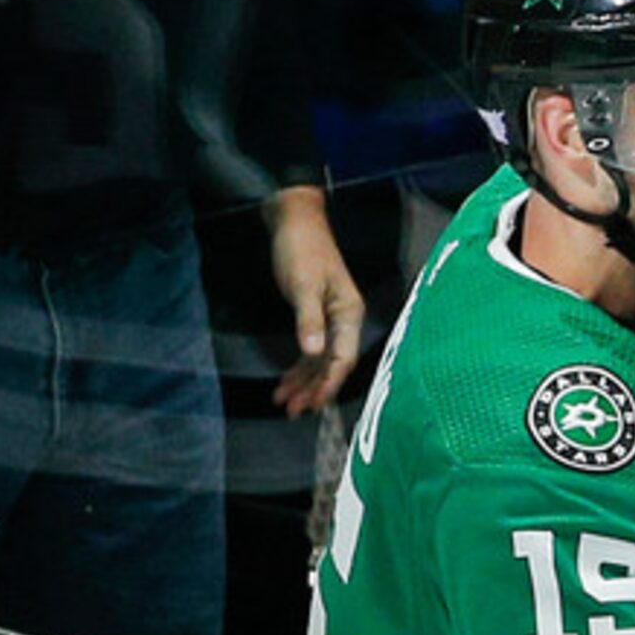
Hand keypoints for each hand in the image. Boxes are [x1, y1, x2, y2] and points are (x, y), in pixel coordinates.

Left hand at [264, 186, 366, 414]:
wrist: (296, 222)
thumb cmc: (303, 250)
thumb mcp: (304, 285)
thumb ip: (308, 320)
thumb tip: (313, 352)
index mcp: (348, 314)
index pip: (342, 358)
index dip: (328, 383)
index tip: (312, 403)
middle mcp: (344, 321)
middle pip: (332, 365)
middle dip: (314, 389)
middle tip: (293, 411)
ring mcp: (331, 321)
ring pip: (320, 361)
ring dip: (304, 382)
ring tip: (285, 404)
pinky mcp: (316, 317)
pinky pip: (311, 351)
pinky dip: (299, 368)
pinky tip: (286, 382)